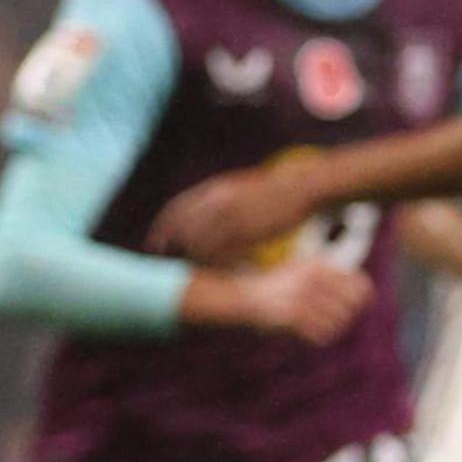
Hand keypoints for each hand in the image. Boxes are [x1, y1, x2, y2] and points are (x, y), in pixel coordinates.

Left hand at [150, 166, 320, 263]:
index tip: (156, 246)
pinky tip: (224, 276)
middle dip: (172, 251)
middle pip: (180, 232)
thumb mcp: (240, 187)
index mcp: (212, 191)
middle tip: (169, 267)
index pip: (174, 212)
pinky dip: (220, 267)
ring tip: (198, 276)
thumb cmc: (277, 189)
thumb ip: (220, 200)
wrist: (306, 185)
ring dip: (196, 263)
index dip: (163, 231)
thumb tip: (205, 211)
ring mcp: (230, 217)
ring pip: (199, 247)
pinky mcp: (247, 231)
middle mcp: (215, 203)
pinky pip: (224, 255)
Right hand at [187, 257, 369, 345]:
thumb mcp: (302, 270)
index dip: (359, 297)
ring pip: (339, 323)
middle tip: (330, 315)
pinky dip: (318, 336)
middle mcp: (311, 280)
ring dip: (330, 327)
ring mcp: (302, 299)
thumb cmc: (278, 285)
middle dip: (344, 314)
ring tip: (316, 323)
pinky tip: (307, 332)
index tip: (349, 303)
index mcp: (317, 266)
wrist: (242, 297)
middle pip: (352, 306)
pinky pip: (322, 334)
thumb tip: (366, 291)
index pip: (360, 286)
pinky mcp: (292, 317)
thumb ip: (331, 276)